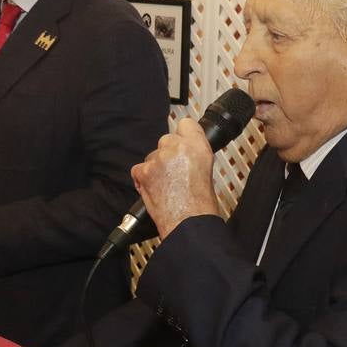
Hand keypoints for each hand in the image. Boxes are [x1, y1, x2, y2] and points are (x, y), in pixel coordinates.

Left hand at [131, 118, 219, 240]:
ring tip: (166, 185)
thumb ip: (195, 155)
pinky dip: (143, 178)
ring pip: (152, 156)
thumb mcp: (207, 170)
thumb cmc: (200, 204)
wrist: (188, 222)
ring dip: (156, 167)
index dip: (183, 134)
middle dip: (168, 153)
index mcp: (197, 146)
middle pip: (166, 139)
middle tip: (174, 171)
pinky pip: (139, 169)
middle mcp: (177, 147)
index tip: (182, 141)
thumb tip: (186, 152)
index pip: (186, 124)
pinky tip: (155, 189)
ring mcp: (158, 159)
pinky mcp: (144, 171)